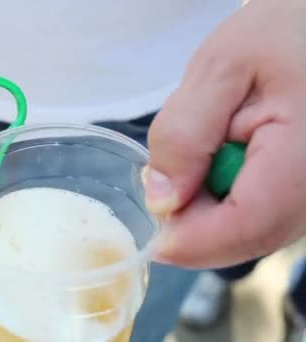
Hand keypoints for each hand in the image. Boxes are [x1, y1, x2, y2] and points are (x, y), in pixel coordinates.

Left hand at [145, 0, 305, 267]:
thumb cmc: (282, 31)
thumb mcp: (219, 68)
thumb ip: (185, 133)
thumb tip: (161, 201)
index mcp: (304, 156)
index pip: (247, 226)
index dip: (191, 241)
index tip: (149, 235)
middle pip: (248, 236)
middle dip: (195, 222)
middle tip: (167, 177)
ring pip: (254, 229)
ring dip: (210, 208)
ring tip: (206, 149)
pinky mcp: (305, 188)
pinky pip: (263, 213)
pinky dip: (228, 198)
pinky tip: (222, 156)